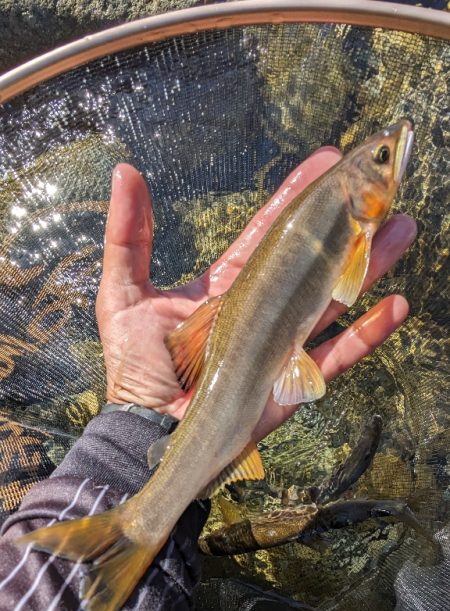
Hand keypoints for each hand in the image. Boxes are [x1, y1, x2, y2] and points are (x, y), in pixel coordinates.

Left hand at [97, 151, 415, 440]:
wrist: (147, 430)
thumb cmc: (135, 369)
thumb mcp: (124, 294)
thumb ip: (129, 237)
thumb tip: (125, 172)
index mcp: (227, 287)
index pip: (268, 233)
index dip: (296, 198)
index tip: (327, 163)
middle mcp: (261, 310)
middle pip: (312, 260)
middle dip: (347, 224)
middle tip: (381, 189)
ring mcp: (280, 344)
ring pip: (334, 299)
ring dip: (369, 266)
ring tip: (401, 230)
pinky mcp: (291, 382)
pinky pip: (335, 356)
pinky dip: (366, 334)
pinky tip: (395, 305)